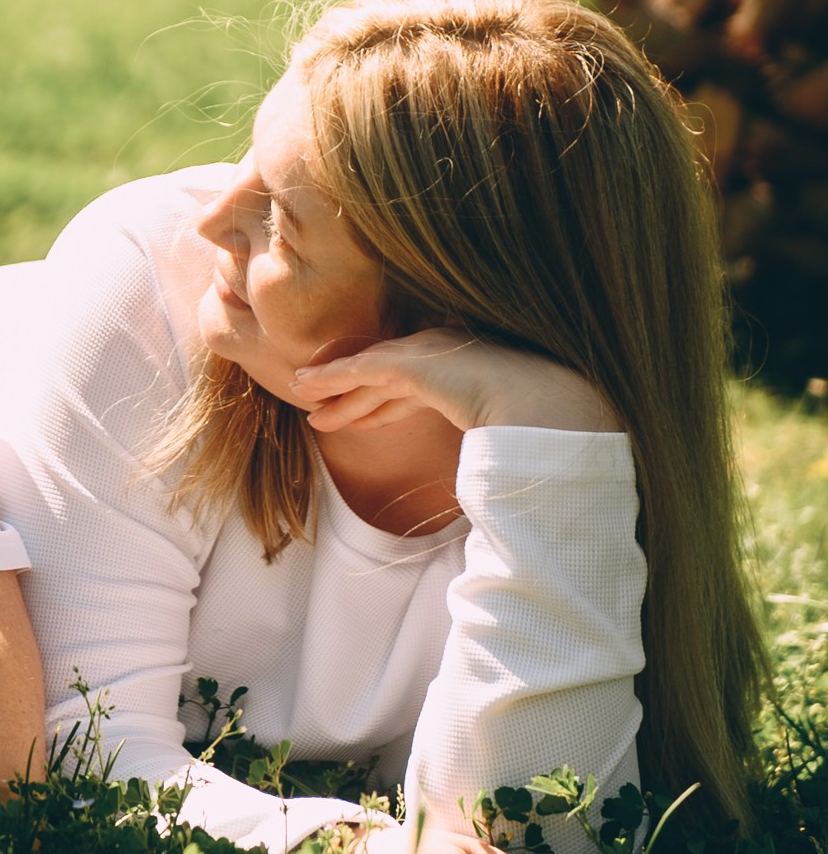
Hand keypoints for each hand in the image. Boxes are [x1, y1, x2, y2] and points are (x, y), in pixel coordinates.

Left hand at [291, 328, 618, 436]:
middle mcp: (445, 357)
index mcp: (468, 374)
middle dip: (354, 397)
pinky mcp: (409, 361)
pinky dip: (330, 378)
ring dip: (334, 390)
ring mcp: (427, 355)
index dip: (385, 402)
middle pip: (386, 381)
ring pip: (367, 376)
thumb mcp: (511, 444)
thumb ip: (494, 461)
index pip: (415, 389)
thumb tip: (499, 498)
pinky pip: (358, 370)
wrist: (549, 404)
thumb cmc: (541, 432)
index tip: (365, 415)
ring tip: (304, 400)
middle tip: (322, 411)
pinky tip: (304, 387)